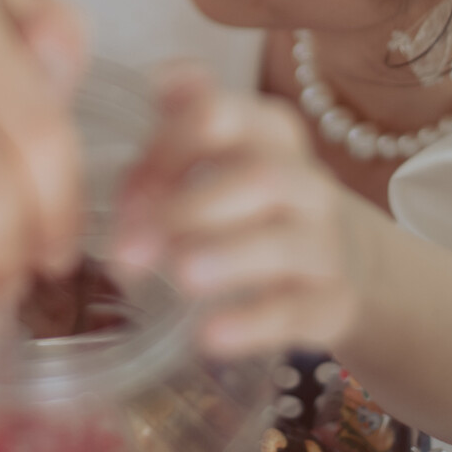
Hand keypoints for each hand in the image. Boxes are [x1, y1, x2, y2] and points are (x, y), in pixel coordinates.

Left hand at [111, 66, 370, 357]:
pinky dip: (253, 323)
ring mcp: (322, 242)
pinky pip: (297, 310)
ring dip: (228, 257)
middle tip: (129, 250)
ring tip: (180, 277)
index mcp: (267, 133)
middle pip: (261, 178)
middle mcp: (304, 181)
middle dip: (189, 209)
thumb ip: (159, 157)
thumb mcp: (205, 167)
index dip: (168, 147)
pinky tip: (209, 336)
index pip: (222, 115)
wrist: (326, 263)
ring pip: (284, 243)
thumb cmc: (241, 205)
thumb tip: (121, 155)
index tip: (126, 193)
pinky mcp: (330, 301)